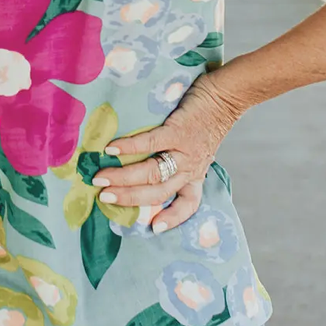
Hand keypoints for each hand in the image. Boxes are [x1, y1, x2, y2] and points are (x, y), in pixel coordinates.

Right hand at [92, 74, 242, 233]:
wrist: (226, 96)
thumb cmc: (206, 121)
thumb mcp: (199, 148)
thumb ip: (179, 159)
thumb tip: (148, 165)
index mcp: (195, 174)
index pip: (188, 204)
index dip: (173, 218)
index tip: (155, 229)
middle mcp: (190, 168)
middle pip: (158, 192)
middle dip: (128, 197)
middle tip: (103, 197)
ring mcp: (184, 151)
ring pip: (152, 173)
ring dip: (123, 178)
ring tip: (100, 178)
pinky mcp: (178, 131)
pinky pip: (150, 143)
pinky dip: (129, 147)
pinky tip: (111, 149)